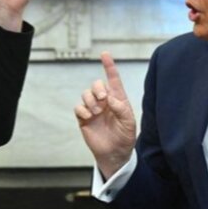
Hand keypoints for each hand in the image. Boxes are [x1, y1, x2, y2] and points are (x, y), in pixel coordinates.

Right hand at [74, 52, 136, 178]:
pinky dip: (83, 110)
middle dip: (98, 88)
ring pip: (86, 94)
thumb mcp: (129, 123)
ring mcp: (94, 109)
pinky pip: (78, 108)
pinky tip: (89, 117)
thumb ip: (122, 109)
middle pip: (96, 84)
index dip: (109, 66)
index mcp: (118, 99)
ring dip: (90, 101)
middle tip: (103, 99)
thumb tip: (110, 98)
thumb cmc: (125, 137)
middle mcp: (105, 102)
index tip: (105, 54)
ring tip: (97, 112)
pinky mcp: (84, 118)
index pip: (113, 79)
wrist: (115, 154)